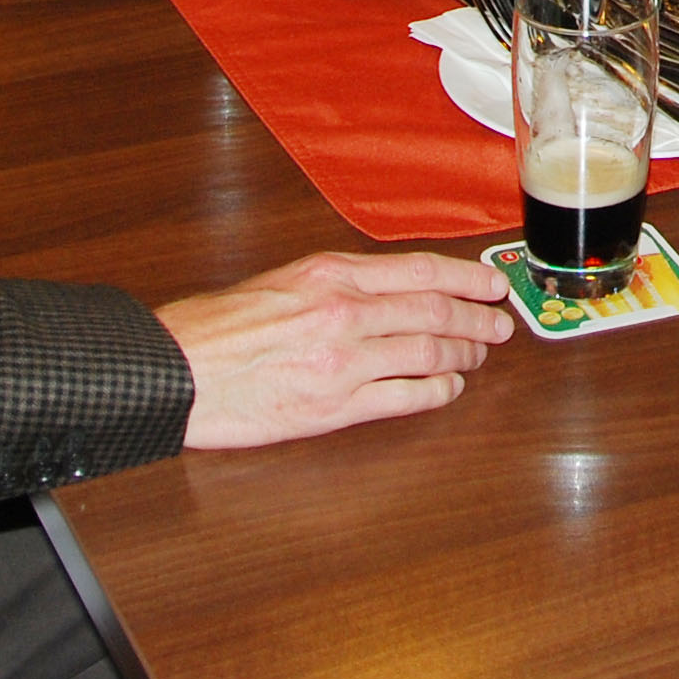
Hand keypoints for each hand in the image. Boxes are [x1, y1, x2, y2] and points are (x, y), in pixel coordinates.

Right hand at [160, 250, 513, 448]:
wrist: (178, 369)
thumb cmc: (217, 327)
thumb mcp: (283, 281)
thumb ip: (336, 283)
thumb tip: (385, 291)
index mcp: (330, 274)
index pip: (419, 271)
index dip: (467, 278)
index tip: (493, 285)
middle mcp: (344, 313)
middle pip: (435, 313)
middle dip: (477, 319)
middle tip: (500, 325)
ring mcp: (342, 362)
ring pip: (428, 355)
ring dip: (463, 356)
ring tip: (478, 356)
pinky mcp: (333, 407)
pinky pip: (403, 398)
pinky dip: (435, 392)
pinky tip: (448, 389)